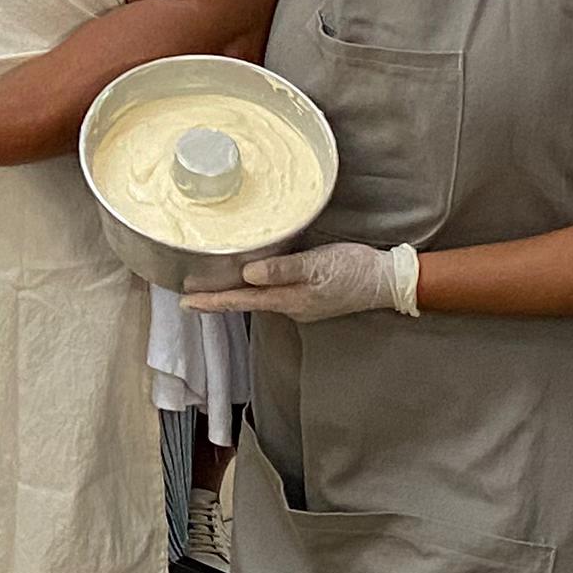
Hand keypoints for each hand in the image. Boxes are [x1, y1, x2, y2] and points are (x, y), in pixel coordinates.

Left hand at [183, 241, 419, 323]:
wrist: (387, 280)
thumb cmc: (353, 270)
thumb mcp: (318, 265)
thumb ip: (283, 270)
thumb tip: (248, 275)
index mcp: (289, 300)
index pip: (241, 301)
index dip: (212, 301)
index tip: (185, 302)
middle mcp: (290, 306)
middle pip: (246, 303)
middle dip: (217, 299)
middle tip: (189, 294)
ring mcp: (300, 303)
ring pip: (259, 298)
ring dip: (235, 294)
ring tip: (212, 286)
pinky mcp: (310, 295)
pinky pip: (275, 293)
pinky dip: (257, 287)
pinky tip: (251, 278)